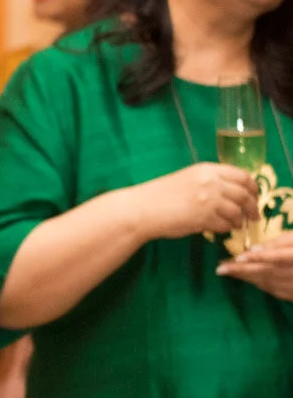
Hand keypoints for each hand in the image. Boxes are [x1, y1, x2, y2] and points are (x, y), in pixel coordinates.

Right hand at [132, 162, 257, 239]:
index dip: (252, 187)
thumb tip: (232, 193)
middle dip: (252, 207)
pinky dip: (226, 228)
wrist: (142, 208)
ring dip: (238, 220)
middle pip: (244, 194)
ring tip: (234, 225)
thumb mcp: (187, 179)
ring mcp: (209, 200)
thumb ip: (210, 182)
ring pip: (237, 212)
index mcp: (206, 169)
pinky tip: (219, 228)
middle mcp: (211, 182)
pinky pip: (226, 225)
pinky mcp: (205, 217)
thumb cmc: (160, 195)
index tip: (254, 196)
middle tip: (253, 216)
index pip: (242, 176)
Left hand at [217, 231, 292, 300]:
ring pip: (269, 283)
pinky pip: (275, 291)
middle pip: (269, 272)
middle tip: (220, 268)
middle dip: (243, 270)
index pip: (280, 257)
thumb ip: (279, 243)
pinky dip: (259, 284)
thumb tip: (254, 250)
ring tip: (227, 270)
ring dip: (247, 278)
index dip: (261, 257)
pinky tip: (246, 278)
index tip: (240, 257)